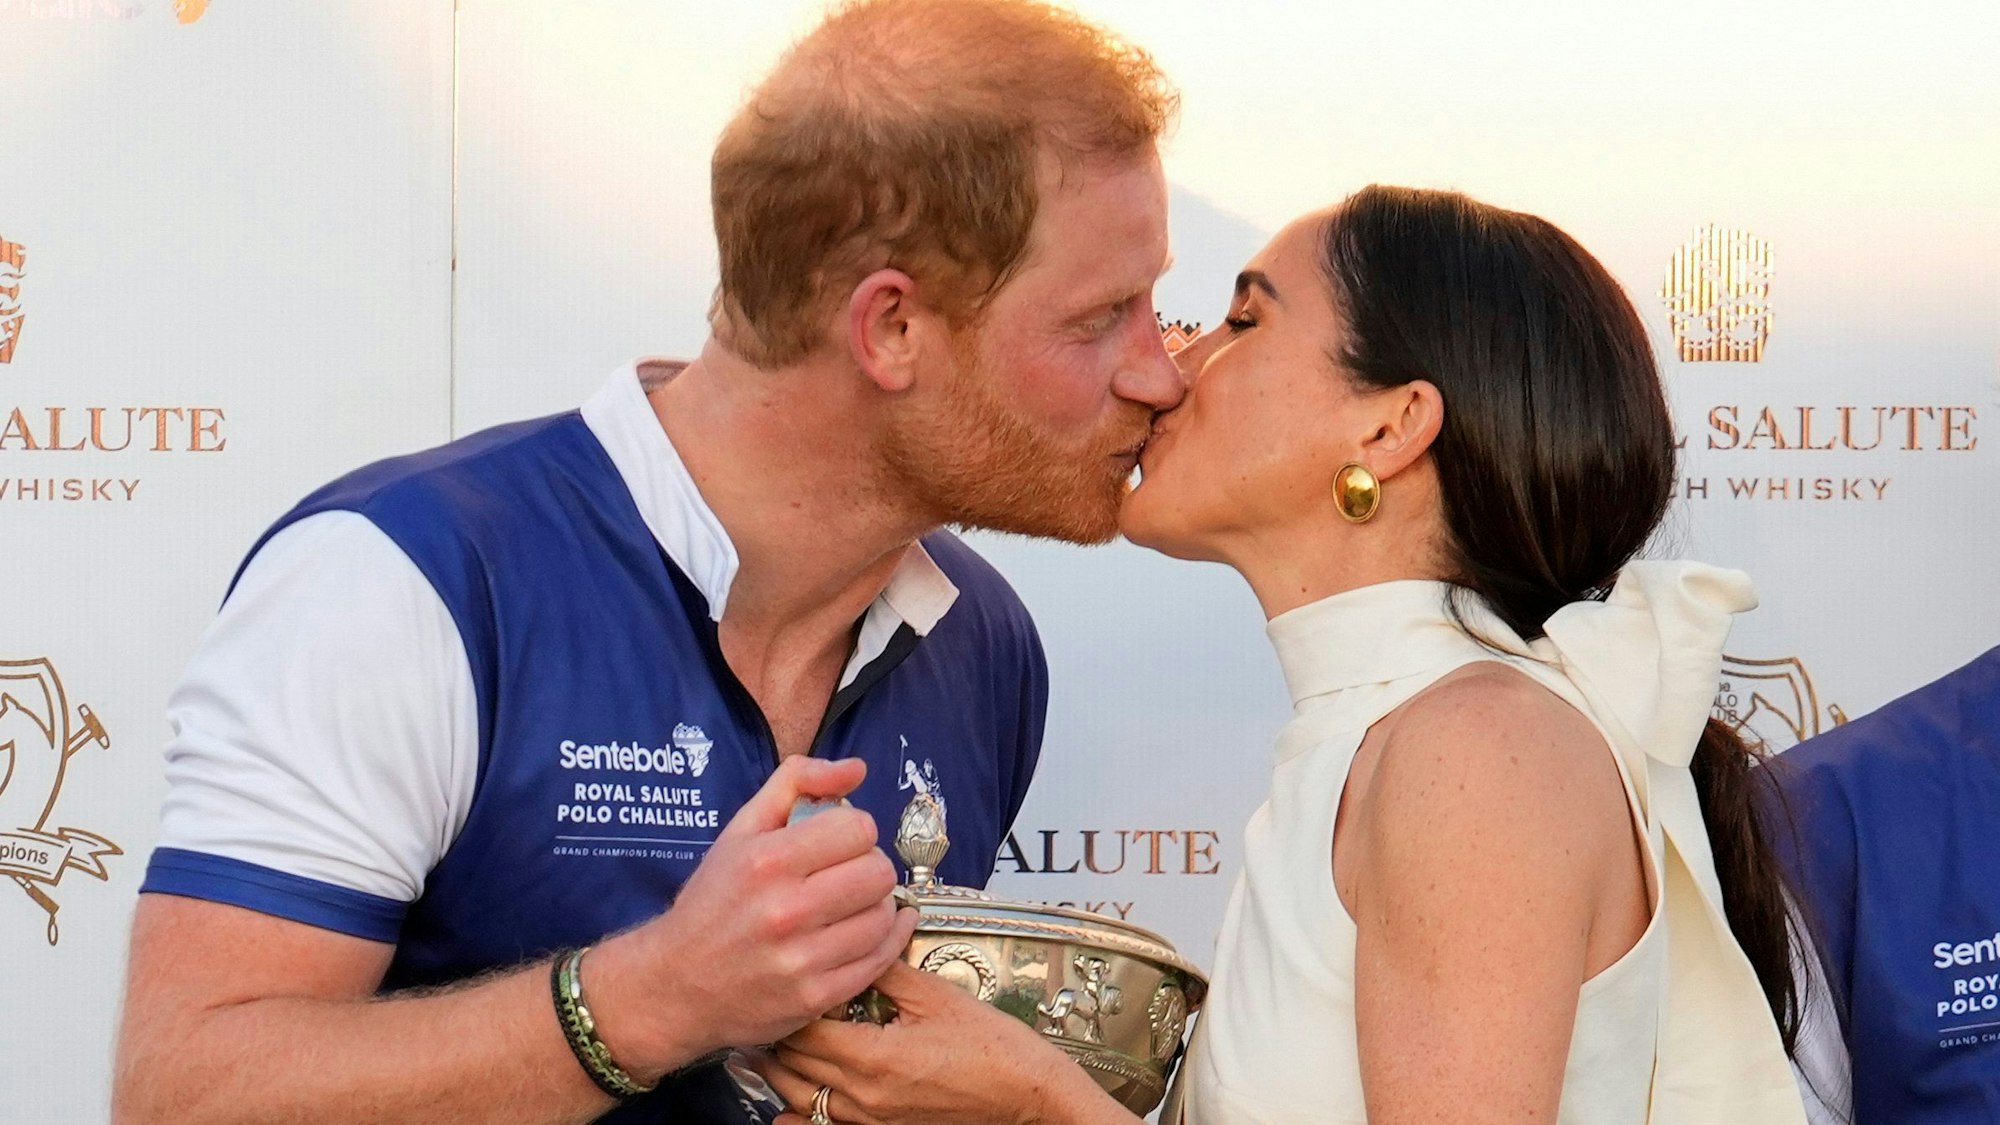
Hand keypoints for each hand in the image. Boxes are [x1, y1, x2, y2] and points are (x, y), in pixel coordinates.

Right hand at [587, 757, 919, 1079]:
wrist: (675, 985)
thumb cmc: (713, 902)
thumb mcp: (741, 830)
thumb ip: (798, 782)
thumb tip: (856, 768)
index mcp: (767, 860)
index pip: (859, 828)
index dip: (854, 830)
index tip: (838, 842)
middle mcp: (784, 910)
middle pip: (878, 872)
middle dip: (869, 866)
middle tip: (849, 874)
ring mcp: (801, 959)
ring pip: (882, 916)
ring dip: (876, 906)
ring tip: (852, 905)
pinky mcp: (815, 998)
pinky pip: (879, 960)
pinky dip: (884, 941)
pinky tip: (871, 930)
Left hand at [754, 960, 1122, 1124]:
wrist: (1027, 1095)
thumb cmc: (992, 1046)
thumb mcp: (938, 995)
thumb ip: (886, 968)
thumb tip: (855, 936)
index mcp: (873, 1057)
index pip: (803, 1030)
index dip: (789, 1005)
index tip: (786, 981)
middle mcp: (863, 1096)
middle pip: (792, 1068)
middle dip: (778, 1037)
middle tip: (771, 1008)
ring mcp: (870, 1122)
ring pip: (800, 1102)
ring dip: (782, 1074)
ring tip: (768, 1048)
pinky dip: (799, 1118)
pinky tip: (787, 1108)